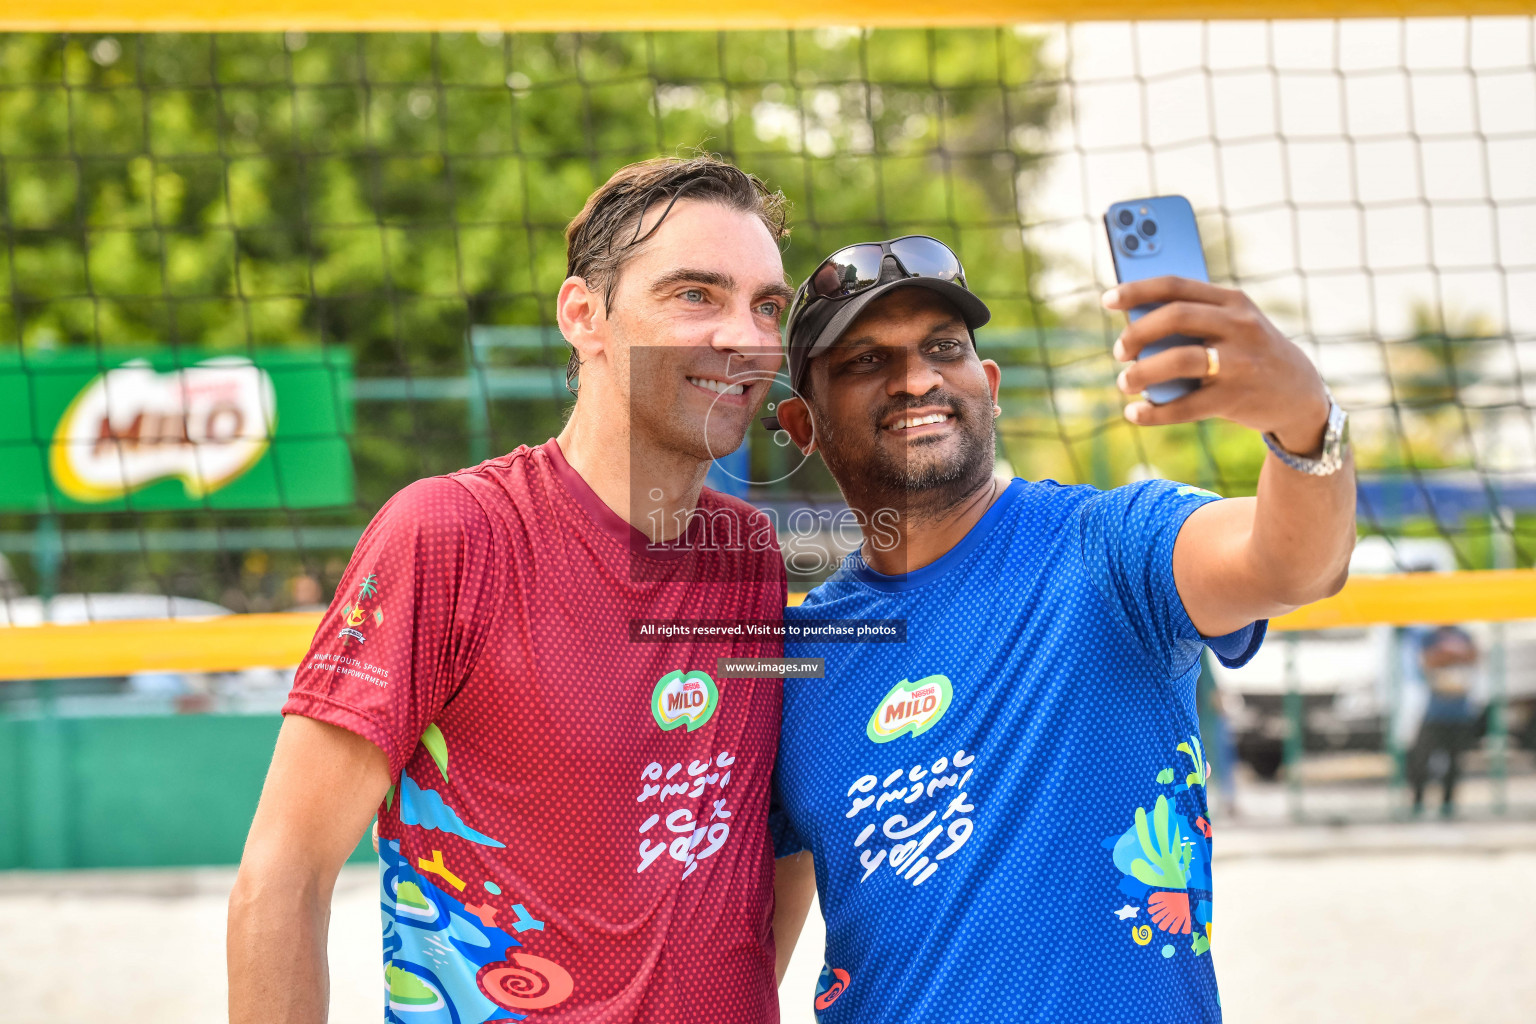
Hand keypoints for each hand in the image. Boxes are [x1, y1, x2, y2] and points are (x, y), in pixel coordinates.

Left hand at [1104, 277, 1329, 454]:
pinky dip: (1154, 412)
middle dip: (1137, 333)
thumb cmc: (1247, 353)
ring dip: (1142, 372)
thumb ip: (1193, 319)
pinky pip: (1185, 406)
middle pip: (1175, 317)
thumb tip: (1132, 325)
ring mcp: (1239, 362)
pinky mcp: (1236, 398)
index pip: (1177, 286)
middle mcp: (1238, 326)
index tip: (1107, 300)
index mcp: (1232, 301)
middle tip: (1119, 351)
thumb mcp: (1232, 326)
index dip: (1137, 290)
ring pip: (1178, 360)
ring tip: (1124, 381)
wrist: (1299, 393)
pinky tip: (1135, 413)